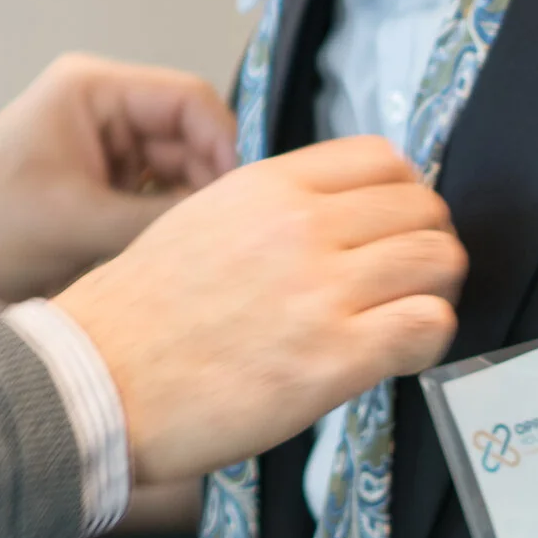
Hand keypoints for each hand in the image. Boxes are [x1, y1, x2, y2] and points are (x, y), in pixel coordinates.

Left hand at [0, 54, 238, 310]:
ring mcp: (105, 158)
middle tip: (235, 243)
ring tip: (208, 259)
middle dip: (214, 188)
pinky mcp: (100, 199)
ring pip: (181, 180)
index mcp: (94, 91)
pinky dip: (169, 234)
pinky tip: (180, 267)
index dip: (227, 145)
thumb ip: (161, 221)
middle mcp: (105, 115)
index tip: (246, 201)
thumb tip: (237, 230)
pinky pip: (156, 209)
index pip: (192, 101)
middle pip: (195, 141)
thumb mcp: (76, 222)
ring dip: (192, 216)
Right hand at [52, 136, 463, 483]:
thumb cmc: (138, 313)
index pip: (384, 159)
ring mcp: (322, 290)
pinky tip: (395, 356)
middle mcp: (301, 226)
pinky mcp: (335, 357)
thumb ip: (268, 211)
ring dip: (432, 292)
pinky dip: (427, 341)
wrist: (99, 378)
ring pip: (439, 262)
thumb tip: (332, 219)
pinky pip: (429, 326)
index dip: (401, 195)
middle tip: (400, 282)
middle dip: (423, 245)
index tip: (388, 228)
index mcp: (266, 186)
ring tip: (399, 319)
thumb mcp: (196, 221)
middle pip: (424, 209)